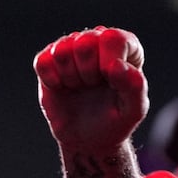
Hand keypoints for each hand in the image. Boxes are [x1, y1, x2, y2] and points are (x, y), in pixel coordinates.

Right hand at [33, 27, 148, 153]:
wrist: (90, 138)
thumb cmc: (116, 120)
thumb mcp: (134, 110)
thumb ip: (135, 87)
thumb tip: (116, 65)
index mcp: (124, 48)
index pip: (114, 38)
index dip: (109, 61)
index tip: (111, 81)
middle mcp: (96, 40)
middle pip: (85, 42)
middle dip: (89, 72)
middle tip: (94, 86)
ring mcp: (70, 47)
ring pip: (61, 50)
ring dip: (71, 77)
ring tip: (80, 87)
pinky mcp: (48, 59)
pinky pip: (43, 62)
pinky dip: (52, 81)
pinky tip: (62, 88)